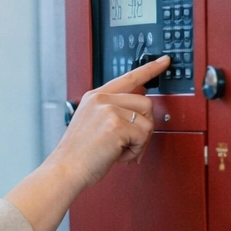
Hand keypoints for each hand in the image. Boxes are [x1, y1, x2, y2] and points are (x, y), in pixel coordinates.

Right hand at [52, 54, 170, 187]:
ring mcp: (108, 110)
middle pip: (146, 102)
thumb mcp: (92, 124)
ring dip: (140, 141)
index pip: (128, 77)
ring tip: (120, 150)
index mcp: (95, 97)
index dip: (150, 68)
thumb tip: (140, 103)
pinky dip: (136, 151)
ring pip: (147, 120)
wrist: (66, 170)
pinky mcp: (115, 124)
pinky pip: (143, 135)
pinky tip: (119, 155)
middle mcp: (101, 99)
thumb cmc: (79, 154)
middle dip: (143, 127)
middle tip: (129, 143)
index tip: (164, 61)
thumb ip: (114, 111)